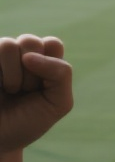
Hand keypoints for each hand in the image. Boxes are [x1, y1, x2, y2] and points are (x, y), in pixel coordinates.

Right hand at [0, 35, 72, 154]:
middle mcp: (17, 53)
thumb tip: (29, 56)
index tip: (44, 87)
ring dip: (13, 76)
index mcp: (41, 60)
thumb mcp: (58, 103)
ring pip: (8, 45)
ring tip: (9, 91)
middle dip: (32, 72)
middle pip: (31, 41)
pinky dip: (0, 75)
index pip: (52, 43)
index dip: (51, 66)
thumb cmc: (27, 120)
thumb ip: (61, 74)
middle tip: (25, 91)